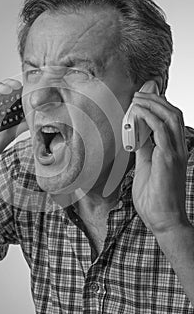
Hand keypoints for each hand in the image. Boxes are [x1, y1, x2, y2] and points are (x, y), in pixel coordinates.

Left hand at [131, 91, 189, 235]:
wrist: (163, 220)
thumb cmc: (154, 197)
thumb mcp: (145, 166)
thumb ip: (143, 149)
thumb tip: (136, 134)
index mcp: (174, 150)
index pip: (170, 119)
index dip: (159, 104)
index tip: (144, 96)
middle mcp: (178, 148)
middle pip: (173, 113)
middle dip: (156, 99)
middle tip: (139, 93)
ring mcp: (176, 152)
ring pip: (170, 117)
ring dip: (153, 104)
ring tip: (137, 98)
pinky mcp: (169, 158)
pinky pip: (161, 130)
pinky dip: (149, 117)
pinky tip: (138, 112)